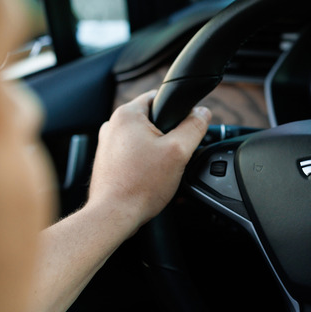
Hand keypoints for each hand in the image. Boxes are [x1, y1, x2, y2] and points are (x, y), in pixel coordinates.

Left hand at [88, 91, 210, 230]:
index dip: (178, 111)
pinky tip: (149, 178)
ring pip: (144, 138)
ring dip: (157, 150)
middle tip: (174, 155)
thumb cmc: (140, 185)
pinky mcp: (108, 161)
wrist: (115, 215)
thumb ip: (194, 127)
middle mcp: (112, 125)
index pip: (159, 97)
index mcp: (127, 114)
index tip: (185, 128)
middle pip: (152, 120)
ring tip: (160, 170)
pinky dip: (145, 163)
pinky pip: (134, 154)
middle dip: (168, 135)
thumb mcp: (179, 151)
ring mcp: (107, 144)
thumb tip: (203, 113)